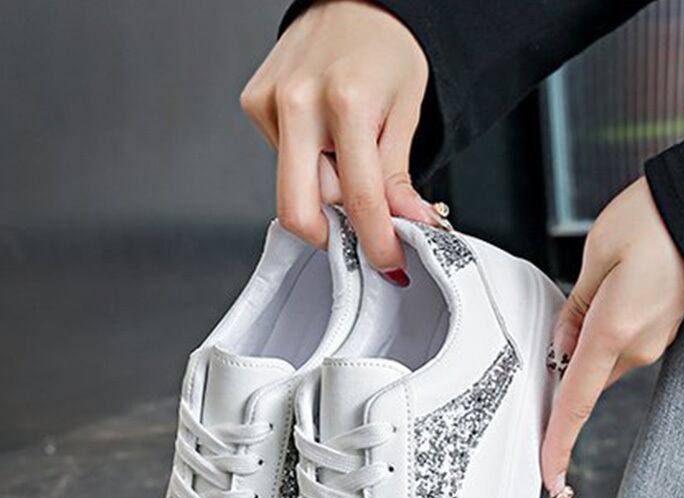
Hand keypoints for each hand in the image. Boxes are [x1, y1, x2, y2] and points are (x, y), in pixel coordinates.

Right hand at [241, 0, 435, 271]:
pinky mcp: (254, 103)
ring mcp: (270, 102)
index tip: (389, 263)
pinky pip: (283, 162)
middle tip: (362, 224)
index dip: (376, 242)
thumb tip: (408, 226)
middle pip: (301, 210)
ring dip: (324, 188)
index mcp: (346, 102)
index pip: (358, 200)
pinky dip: (308, 162)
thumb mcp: (407, 112)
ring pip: (296, 188)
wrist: (356, 1)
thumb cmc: (384, 49)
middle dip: (335, 232)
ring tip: (345, 151)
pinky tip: (322, 133)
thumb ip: (399, 178)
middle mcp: (300, 101)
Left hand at [541, 177, 683, 497]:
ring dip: (592, 331)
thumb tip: (564, 346)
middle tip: (578, 293)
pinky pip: (624, 341)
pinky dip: (610, 324)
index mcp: (615, 329)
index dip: (558, 443)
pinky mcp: (666, 330)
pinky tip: (624, 281)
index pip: (576, 401)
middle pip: (585, 374)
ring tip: (609, 273)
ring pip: (604, 356)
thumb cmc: (661, 214)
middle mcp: (639, 346)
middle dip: (568, 352)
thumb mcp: (599, 249)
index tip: (549, 478)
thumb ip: (576, 306)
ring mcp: (657, 341)